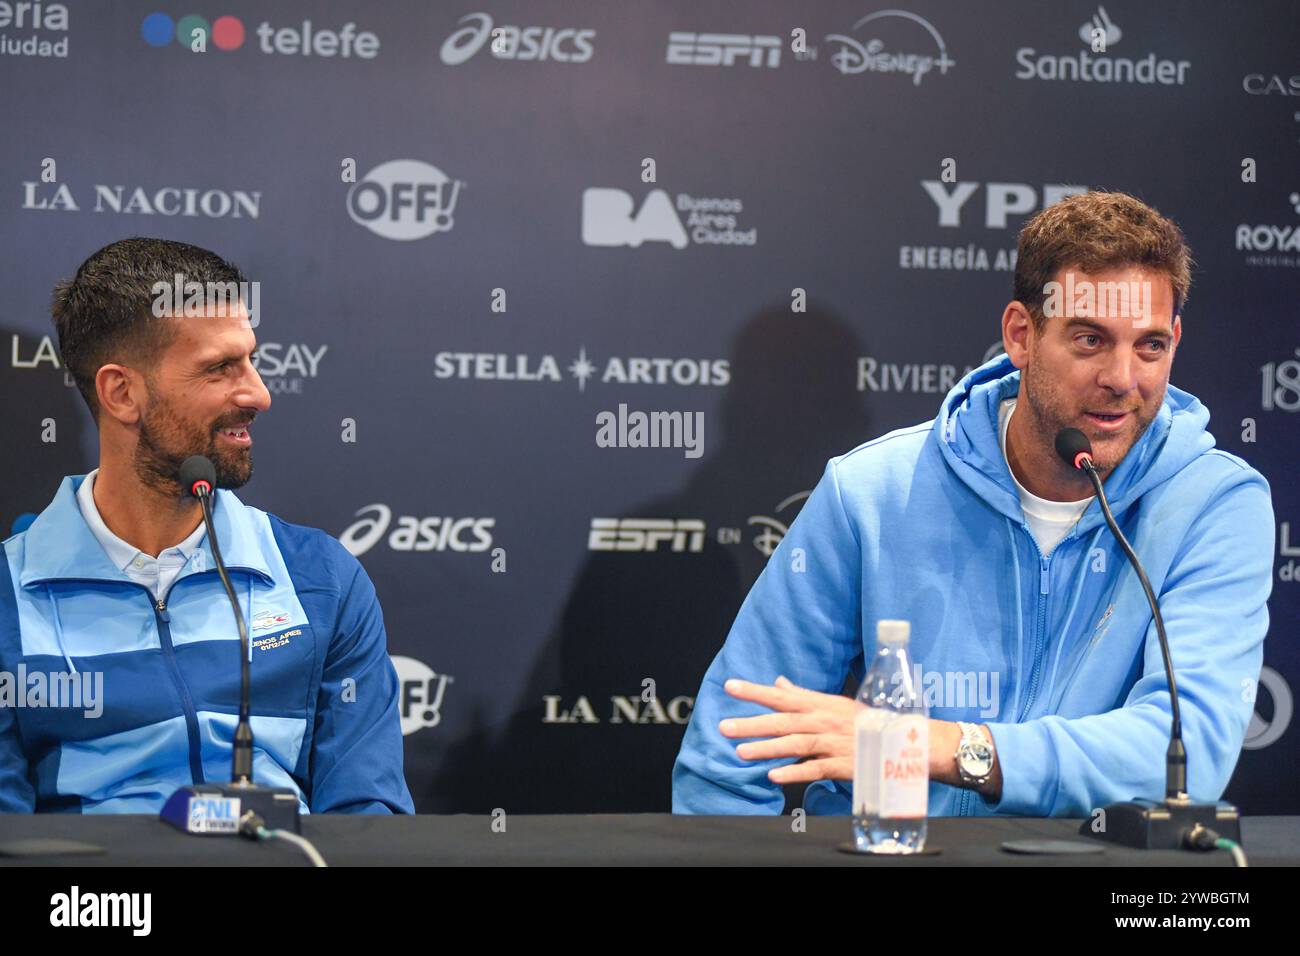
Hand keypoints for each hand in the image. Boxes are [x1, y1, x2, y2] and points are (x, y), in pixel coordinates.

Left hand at [719, 676, 855, 783]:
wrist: (899, 741)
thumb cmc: (862, 721)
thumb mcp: (832, 703)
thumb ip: (801, 695)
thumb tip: (777, 683)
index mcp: (818, 705)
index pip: (781, 696)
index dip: (755, 691)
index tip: (729, 686)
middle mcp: (822, 722)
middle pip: (783, 722)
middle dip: (752, 724)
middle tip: (724, 727)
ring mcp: (832, 743)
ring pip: (795, 744)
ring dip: (767, 748)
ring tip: (740, 752)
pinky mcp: (841, 765)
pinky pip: (814, 769)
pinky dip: (794, 772)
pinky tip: (773, 776)